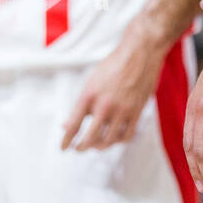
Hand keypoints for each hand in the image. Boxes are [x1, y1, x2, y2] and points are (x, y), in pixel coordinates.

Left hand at [60, 27, 165, 150]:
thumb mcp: (92, 80)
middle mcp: (104, 104)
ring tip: (96, 145)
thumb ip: (82, 104)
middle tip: (78, 148)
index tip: (63, 147)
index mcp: (89, 94)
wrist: (139, 54)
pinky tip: (114, 138)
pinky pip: (126, 136)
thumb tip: (68, 123)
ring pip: (108, 140)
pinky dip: (118, 141)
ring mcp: (121, 109)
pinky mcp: (136, 112)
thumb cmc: (115, 64)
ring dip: (99, 146)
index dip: (66, 139)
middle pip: (90, 137)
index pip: (74, 123)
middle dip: (81, 147)